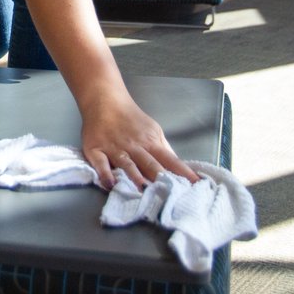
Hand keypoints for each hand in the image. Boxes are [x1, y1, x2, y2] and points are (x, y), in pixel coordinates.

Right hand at [80, 91, 197, 188]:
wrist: (105, 100)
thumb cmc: (131, 119)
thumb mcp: (153, 130)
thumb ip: (164, 149)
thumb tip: (180, 167)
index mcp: (151, 143)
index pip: (171, 159)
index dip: (183, 172)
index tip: (197, 184)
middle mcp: (135, 147)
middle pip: (150, 163)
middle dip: (161, 178)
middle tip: (170, 193)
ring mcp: (115, 148)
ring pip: (127, 163)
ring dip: (135, 176)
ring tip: (143, 189)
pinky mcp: (96, 150)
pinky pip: (100, 163)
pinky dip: (105, 173)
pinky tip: (110, 183)